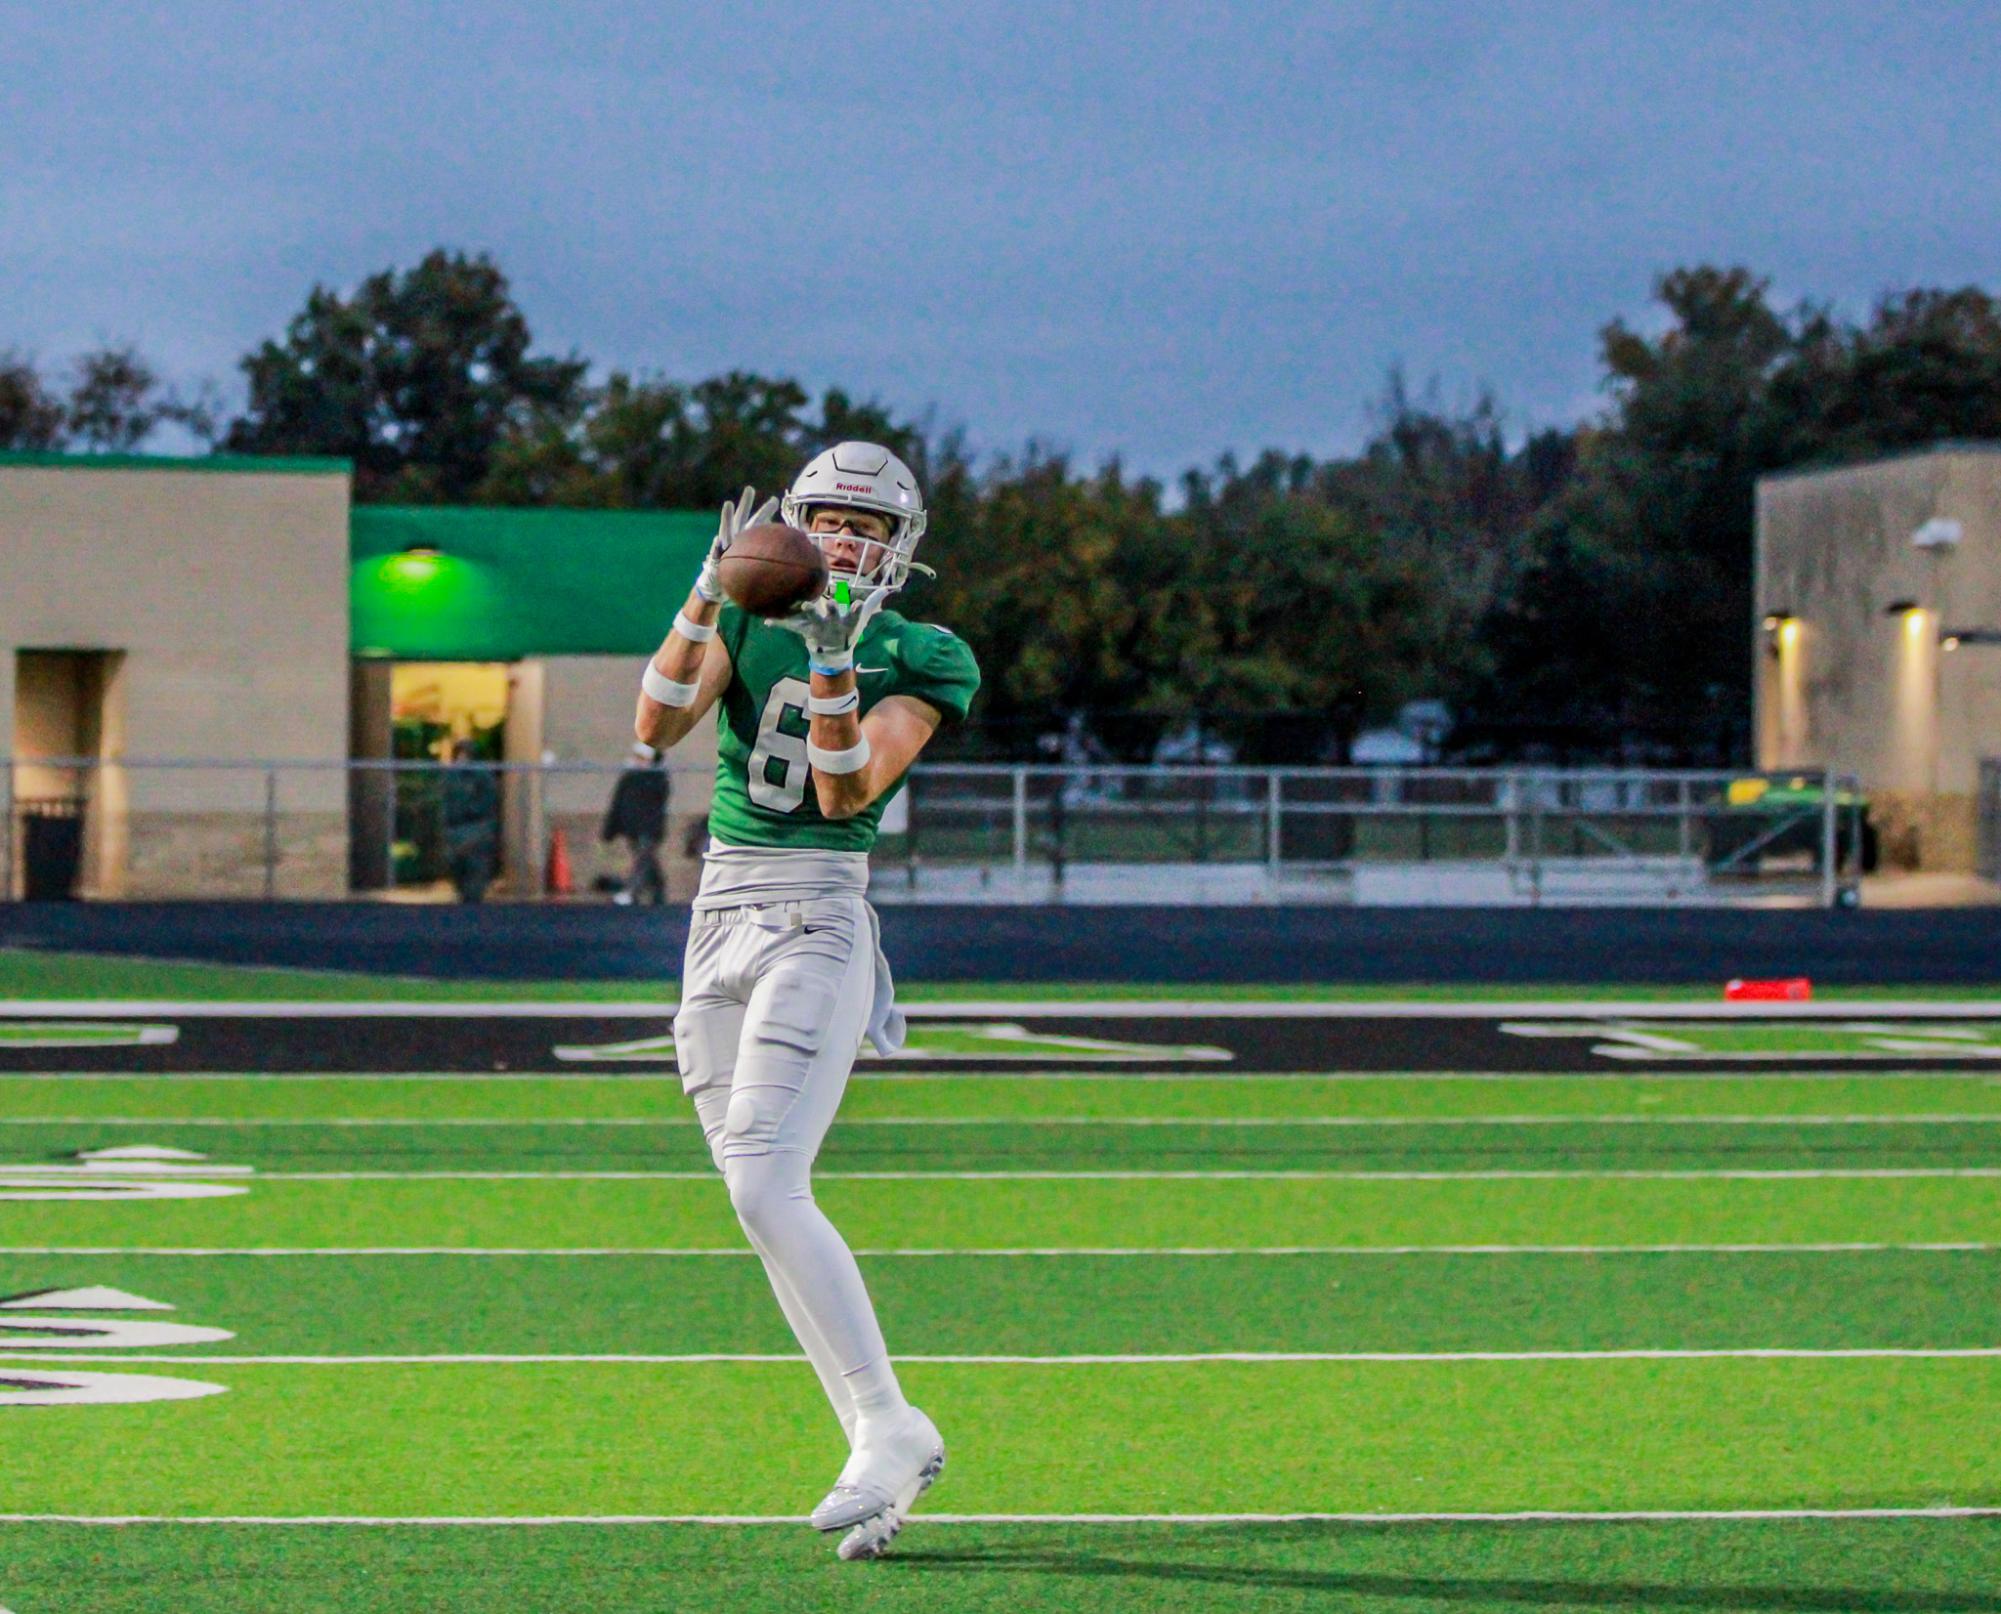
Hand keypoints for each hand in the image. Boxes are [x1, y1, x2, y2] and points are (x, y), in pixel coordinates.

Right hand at [694, 486, 778, 602]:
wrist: (719, 584)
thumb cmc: (741, 573)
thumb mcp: (758, 566)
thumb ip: (772, 561)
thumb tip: (795, 562)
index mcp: (746, 537)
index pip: (758, 521)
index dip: (766, 511)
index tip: (776, 500)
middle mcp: (735, 537)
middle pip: (742, 517)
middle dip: (746, 503)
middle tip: (750, 488)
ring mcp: (724, 545)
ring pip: (726, 528)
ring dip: (727, 517)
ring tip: (728, 504)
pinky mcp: (715, 556)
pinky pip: (715, 550)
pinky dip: (716, 545)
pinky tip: (717, 539)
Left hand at [775, 589, 885, 669]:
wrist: (833, 653)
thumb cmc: (846, 631)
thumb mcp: (860, 620)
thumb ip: (872, 604)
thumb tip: (887, 590)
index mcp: (846, 622)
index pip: (854, 615)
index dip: (856, 609)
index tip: (857, 603)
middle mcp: (831, 625)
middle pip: (832, 617)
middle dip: (831, 610)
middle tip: (832, 603)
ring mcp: (817, 628)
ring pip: (811, 620)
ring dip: (807, 614)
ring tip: (804, 605)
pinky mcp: (803, 630)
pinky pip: (789, 626)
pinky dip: (778, 623)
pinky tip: (766, 622)